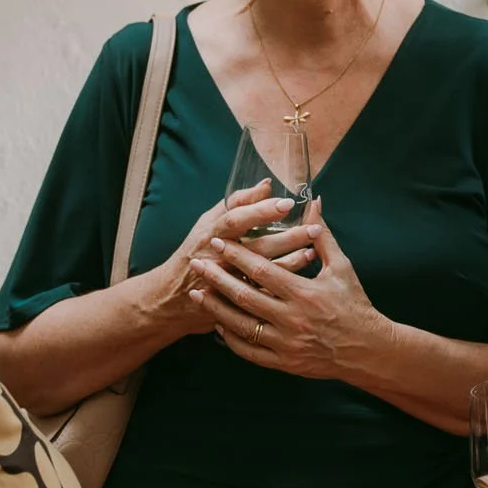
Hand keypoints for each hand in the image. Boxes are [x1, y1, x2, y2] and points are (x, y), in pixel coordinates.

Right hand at [144, 180, 305, 335]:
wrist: (173, 298)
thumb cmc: (196, 252)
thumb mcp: (208, 223)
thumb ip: (236, 203)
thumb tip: (266, 185)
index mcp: (211, 234)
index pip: (235, 219)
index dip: (260, 211)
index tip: (287, 203)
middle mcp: (219, 258)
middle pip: (256, 247)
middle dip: (287, 237)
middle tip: (314, 226)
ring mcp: (227, 282)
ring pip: (264, 271)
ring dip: (291, 258)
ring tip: (314, 246)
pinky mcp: (235, 302)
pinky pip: (265, 290)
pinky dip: (285, 276)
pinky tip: (304, 264)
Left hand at [189, 201, 386, 382]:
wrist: (367, 349)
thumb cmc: (354, 304)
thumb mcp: (341, 267)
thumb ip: (322, 236)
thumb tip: (313, 203)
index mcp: (303, 292)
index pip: (261, 270)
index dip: (236, 255)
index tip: (218, 243)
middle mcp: (291, 318)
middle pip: (244, 295)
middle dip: (216, 278)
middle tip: (196, 263)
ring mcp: (285, 343)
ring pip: (240, 325)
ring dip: (215, 307)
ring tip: (196, 293)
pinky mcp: (283, 362)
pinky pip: (249, 351)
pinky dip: (231, 338)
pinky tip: (219, 324)